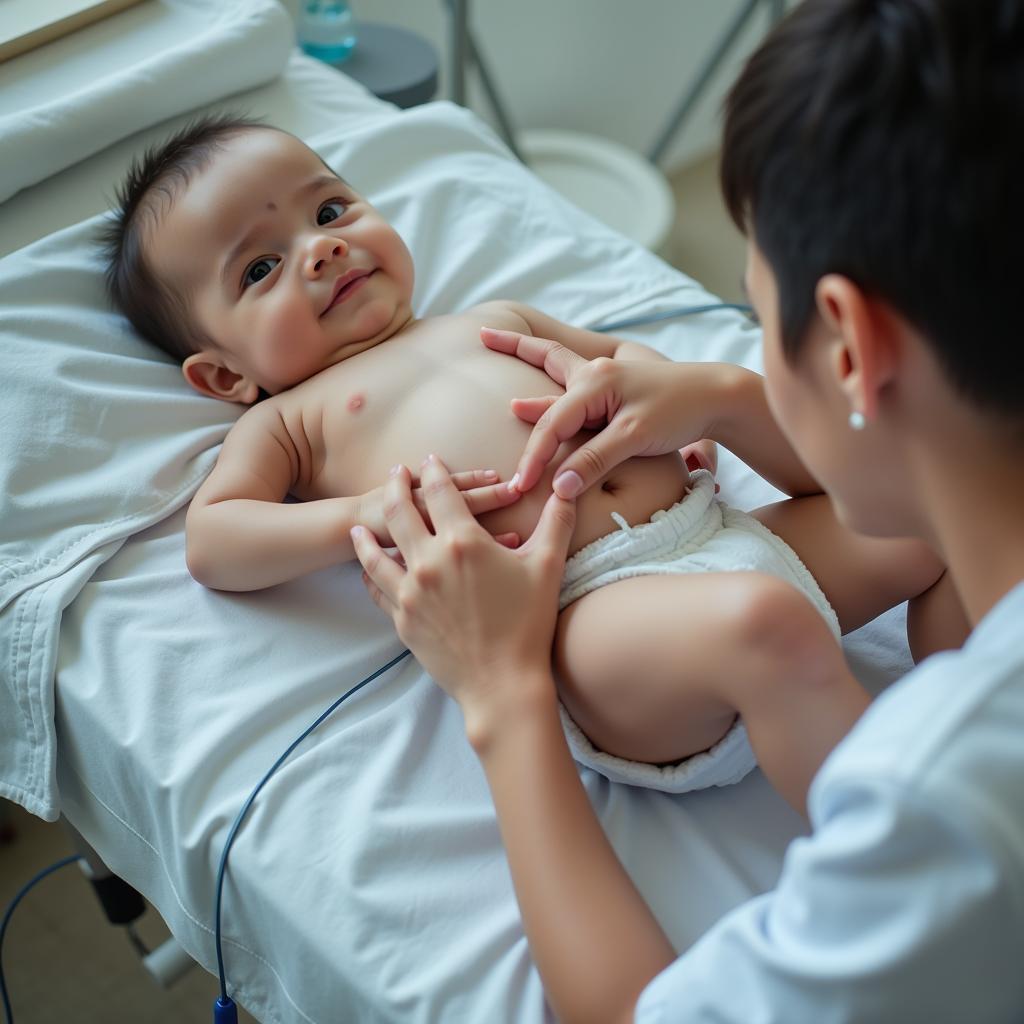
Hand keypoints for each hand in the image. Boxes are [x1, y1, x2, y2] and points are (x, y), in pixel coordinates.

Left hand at [351, 456, 575, 734]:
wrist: (503, 683)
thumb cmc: (529, 624)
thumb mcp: (547, 566)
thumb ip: (557, 521)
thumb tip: (567, 487)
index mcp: (463, 541)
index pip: (440, 492)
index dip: (434, 472)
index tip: (429, 460)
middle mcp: (428, 561)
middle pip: (400, 512)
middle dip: (395, 487)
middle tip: (395, 474)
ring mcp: (410, 592)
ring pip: (375, 552)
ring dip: (366, 533)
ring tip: (359, 523)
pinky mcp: (401, 619)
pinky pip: (377, 588)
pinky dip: (369, 573)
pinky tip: (366, 568)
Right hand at [481, 327, 724, 497]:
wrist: (717, 396)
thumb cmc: (678, 412)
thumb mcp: (634, 439)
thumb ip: (594, 462)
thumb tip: (558, 489)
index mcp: (596, 382)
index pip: (552, 423)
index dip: (534, 456)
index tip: (520, 485)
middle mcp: (595, 373)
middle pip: (545, 360)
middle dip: (514, 349)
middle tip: (481, 334)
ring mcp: (604, 378)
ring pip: (556, 367)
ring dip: (528, 356)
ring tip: (496, 341)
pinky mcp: (613, 389)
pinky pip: (571, 385)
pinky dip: (549, 383)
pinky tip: (535, 390)